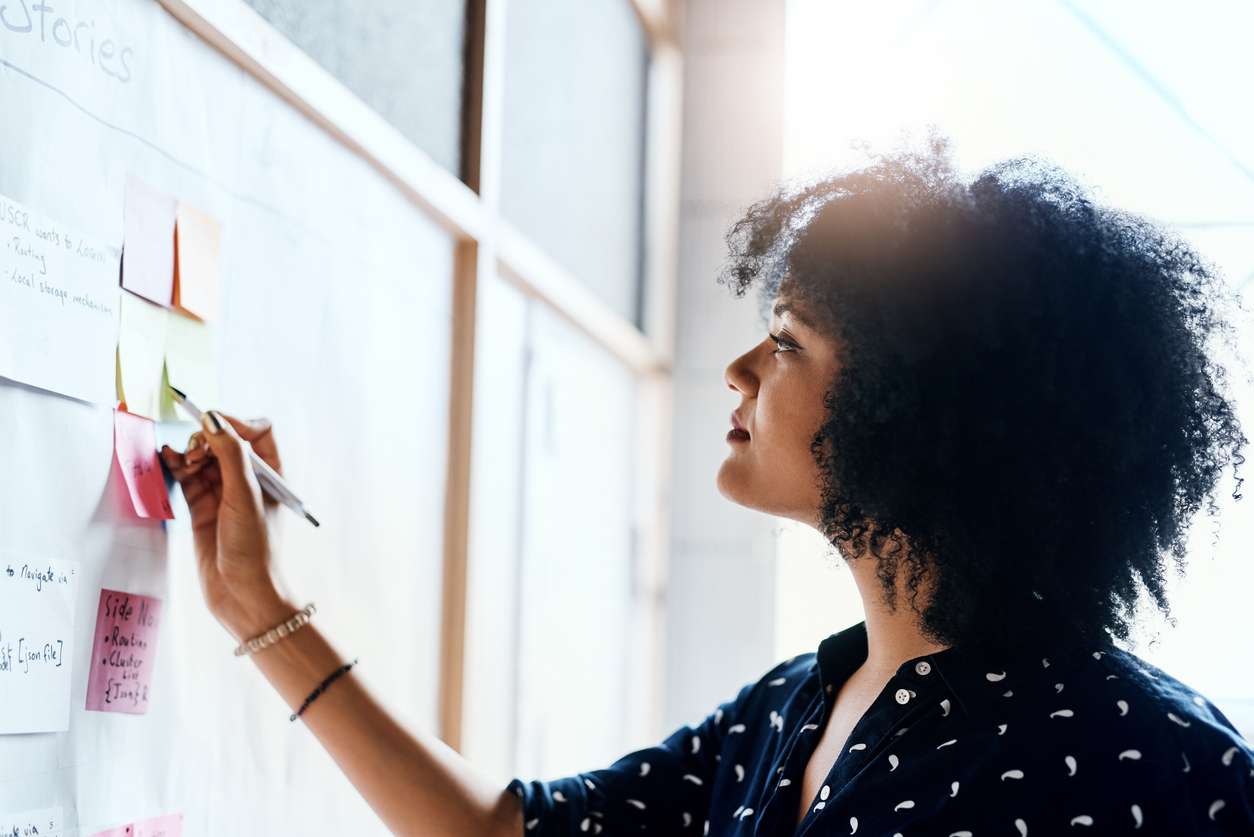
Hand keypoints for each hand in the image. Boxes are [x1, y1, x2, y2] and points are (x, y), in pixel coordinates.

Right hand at [160, 411, 291, 640]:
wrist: (243, 595)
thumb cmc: (255, 549)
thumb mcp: (244, 497)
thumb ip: (230, 455)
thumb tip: (213, 419)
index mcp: (272, 473)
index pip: (258, 430)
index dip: (235, 422)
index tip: (213, 425)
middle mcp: (249, 480)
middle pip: (225, 440)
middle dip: (207, 439)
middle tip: (197, 455)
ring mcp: (224, 494)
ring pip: (203, 458)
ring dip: (190, 453)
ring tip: (185, 464)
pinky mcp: (202, 508)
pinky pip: (187, 477)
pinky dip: (177, 466)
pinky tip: (167, 459)